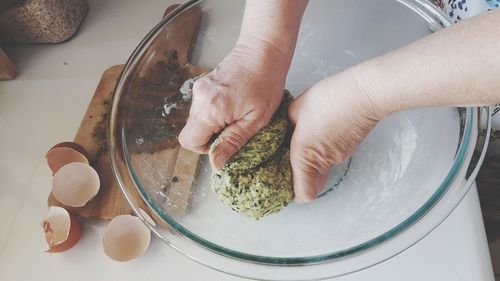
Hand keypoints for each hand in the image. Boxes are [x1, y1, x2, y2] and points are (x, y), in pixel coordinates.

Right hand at [178, 39, 289, 168]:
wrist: (264, 49)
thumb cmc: (266, 81)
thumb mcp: (255, 120)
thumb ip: (233, 142)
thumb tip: (215, 163)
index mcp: (211, 110)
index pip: (189, 141)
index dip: (206, 148)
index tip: (226, 141)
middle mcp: (200, 98)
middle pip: (193, 130)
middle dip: (212, 136)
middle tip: (237, 126)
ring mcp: (200, 89)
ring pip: (198, 119)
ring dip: (215, 123)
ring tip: (238, 113)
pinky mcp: (204, 83)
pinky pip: (203, 106)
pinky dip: (215, 111)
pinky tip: (235, 103)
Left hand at [288, 71, 387, 202]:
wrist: (365, 93)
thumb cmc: (331, 98)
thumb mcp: (296, 109)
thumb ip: (286, 124)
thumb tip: (285, 129)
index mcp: (305, 155)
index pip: (303, 195)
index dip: (292, 195)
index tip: (282, 183)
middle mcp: (323, 162)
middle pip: (313, 188)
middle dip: (300, 182)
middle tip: (289, 166)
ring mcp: (339, 157)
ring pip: (322, 172)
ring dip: (312, 164)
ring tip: (304, 143)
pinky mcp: (349, 148)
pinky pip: (332, 158)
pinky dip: (324, 152)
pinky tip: (321, 133)